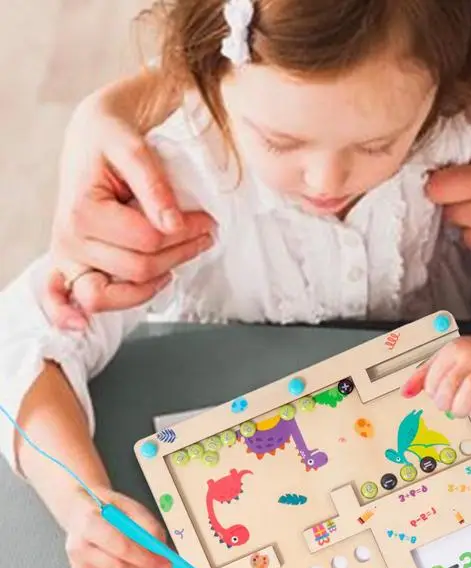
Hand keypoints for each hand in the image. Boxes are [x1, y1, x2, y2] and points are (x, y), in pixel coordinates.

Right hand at [46, 93, 215, 328]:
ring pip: (121, 290)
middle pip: (140, 269)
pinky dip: (67, 314)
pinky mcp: (71, 264)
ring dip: (160, 278)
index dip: (186, 232)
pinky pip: (62, 299)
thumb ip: (155, 187)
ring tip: (183, 255)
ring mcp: (70, 256)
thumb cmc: (112, 139)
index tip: (207, 219)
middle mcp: (70, 238)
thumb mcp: (135, 148)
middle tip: (206, 232)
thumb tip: (173, 224)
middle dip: (181, 252)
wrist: (94, 136)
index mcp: (83, 210)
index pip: (148, 241)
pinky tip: (80, 326)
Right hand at [61, 487, 172, 567]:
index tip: (164, 560)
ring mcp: (79, 564)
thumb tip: (160, 545)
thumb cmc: (104, 507)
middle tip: (160, 562)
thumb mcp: (130, 505)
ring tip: (146, 558)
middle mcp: (79, 547)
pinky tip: (131, 562)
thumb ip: (147, 524)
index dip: (146, 557)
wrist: (78, 513)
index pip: (121, 548)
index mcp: (90, 524)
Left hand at [402, 335, 470, 418]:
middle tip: (450, 406)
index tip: (439, 395)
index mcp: (454, 350)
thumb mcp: (447, 358)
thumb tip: (405, 393)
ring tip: (462, 410)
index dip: (433, 394)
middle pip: (449, 386)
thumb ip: (424, 375)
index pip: (433, 379)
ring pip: (470, 391)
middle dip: (445, 404)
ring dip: (461, 409)